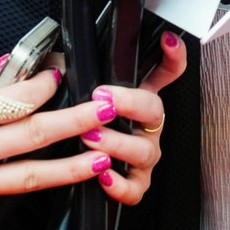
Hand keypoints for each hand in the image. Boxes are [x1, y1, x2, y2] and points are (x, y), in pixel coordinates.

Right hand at [0, 57, 151, 228]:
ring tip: (100, 158)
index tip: (59, 75)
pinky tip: (36, 175)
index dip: (42, 86)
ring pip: (23, 178)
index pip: (12, 100)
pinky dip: (11, 182)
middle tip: (107, 110)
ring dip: (67, 168)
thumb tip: (8, 70)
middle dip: (75, 121)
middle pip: (30, 137)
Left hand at [77, 30, 186, 207]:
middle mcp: (146, 127)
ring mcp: (144, 155)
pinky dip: (120, 184)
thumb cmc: (79, 128)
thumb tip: (57, 62)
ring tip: (91, 138)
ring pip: (143, 150)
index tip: (168, 41)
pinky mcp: (136, 184)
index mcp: (137, 99)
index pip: (163, 73)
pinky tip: (104, 175)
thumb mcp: (80, 98)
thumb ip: (77, 78)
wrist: (73, 169)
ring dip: (117, 143)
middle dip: (129, 103)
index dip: (172, 57)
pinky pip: (135, 188)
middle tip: (102, 99)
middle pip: (154, 109)